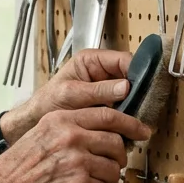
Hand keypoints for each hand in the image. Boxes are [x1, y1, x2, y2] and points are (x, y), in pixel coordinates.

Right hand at [0, 106, 151, 182]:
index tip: (142, 130)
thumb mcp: (39, 135)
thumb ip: (67, 129)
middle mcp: (70, 136)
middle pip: (116, 142)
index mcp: (60, 120)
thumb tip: (101, 133)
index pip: (107, 115)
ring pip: (113, 168)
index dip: (130, 124)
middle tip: (111, 165)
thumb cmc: (16, 171)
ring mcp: (76, 160)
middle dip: (118, 157)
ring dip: (105, 179)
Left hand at [4, 49, 135, 140]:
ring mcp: (107, 86)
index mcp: (92, 60)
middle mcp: (102, 70)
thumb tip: (125, 86)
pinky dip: (128, 113)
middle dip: (139, 90)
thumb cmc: (47, 102)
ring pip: (131, 92)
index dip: (137, 72)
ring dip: (135, 104)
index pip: (124, 59)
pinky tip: (130, 122)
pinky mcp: (108, 102)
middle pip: (132, 76)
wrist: (37, 119)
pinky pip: (125, 105)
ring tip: (139, 116)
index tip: (146, 87)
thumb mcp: (71, 94)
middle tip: (146, 105)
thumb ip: (97, 90)